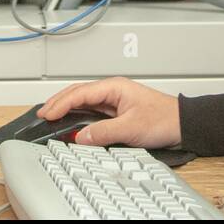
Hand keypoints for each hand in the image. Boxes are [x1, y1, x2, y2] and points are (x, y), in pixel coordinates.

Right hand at [37, 76, 181, 148]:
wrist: (182, 124)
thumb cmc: (164, 119)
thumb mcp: (131, 128)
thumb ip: (104, 132)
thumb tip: (81, 136)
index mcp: (114, 87)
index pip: (80, 92)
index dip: (61, 103)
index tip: (47, 114)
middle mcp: (112, 91)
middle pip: (78, 93)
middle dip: (58, 102)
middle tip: (41, 114)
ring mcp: (114, 100)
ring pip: (83, 101)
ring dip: (66, 107)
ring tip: (50, 116)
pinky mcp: (116, 111)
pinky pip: (91, 110)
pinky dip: (77, 114)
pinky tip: (70, 120)